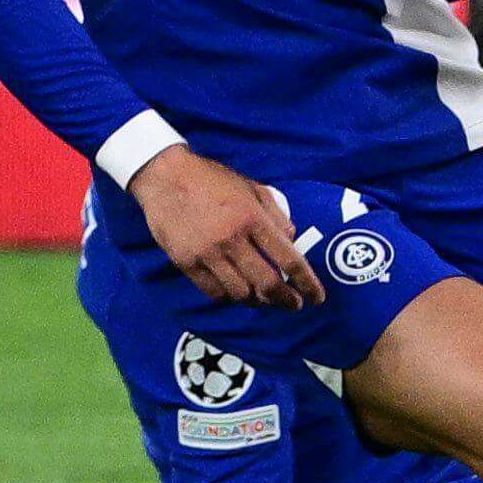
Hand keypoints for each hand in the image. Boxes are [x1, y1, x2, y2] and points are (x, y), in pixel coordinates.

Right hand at [131, 150, 321, 307]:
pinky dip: (230, 298)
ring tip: (265, 299)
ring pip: (241, 294)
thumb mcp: (252, 188)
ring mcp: (208, 254)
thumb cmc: (212, 180)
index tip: (316, 297)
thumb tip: (292, 241)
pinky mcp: (187, 263)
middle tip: (294, 305)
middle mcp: (232, 240)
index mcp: (252, 218)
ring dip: (258, 301)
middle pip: (267, 284)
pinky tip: (237, 293)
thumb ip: (276, 214)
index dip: (307, 283)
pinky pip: (214, 292)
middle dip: (286, 300)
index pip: (289, 259)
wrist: (165, 177)